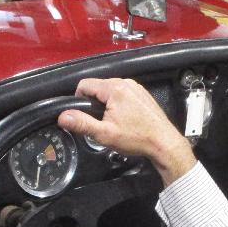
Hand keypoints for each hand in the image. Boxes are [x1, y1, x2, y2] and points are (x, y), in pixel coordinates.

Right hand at [58, 78, 195, 185]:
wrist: (163, 143)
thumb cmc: (138, 138)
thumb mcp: (104, 134)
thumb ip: (82, 123)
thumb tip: (63, 116)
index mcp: (114, 89)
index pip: (84, 84)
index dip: (78, 99)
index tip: (83, 114)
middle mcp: (126, 83)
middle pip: (97, 86)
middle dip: (93, 103)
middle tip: (99, 122)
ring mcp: (135, 88)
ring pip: (110, 90)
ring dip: (106, 103)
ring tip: (112, 122)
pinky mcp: (142, 94)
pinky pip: (123, 94)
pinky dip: (118, 104)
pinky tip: (124, 119)